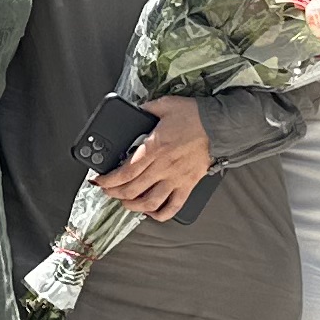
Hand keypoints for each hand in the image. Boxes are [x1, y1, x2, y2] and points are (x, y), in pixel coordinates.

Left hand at [97, 97, 213, 221]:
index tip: (99, 181)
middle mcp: (162, 167)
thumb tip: (135, 110)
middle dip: (114, 193)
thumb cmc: (194, 115)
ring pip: (149, 202)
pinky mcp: (188, 185)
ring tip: (125, 202)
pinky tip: (152, 212)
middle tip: (107, 191)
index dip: (108, 180)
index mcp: (153, 148)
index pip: (124, 172)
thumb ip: (146, 109)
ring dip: (133, 206)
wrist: (220, 125)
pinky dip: (160, 214)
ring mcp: (176, 178)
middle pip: (132, 189)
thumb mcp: (164, 105)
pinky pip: (173, 207)